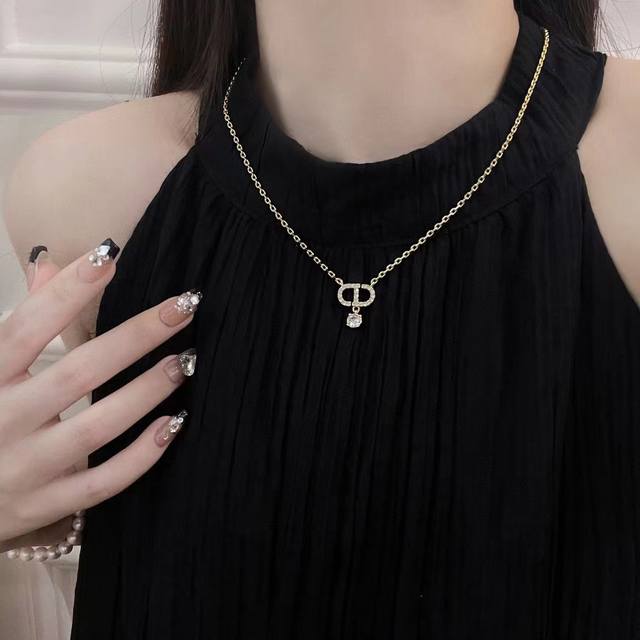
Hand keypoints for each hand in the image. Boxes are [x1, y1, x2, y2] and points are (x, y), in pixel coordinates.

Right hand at [0, 239, 200, 553]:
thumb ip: (15, 322)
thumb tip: (49, 263)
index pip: (26, 327)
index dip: (68, 291)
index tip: (110, 254)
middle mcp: (1, 421)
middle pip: (78, 373)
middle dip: (136, 336)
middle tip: (183, 306)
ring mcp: (24, 468)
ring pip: (97, 427)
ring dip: (147, 391)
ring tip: (185, 360)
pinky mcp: (44, 504)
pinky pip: (102, 483)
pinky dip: (141, 455)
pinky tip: (174, 424)